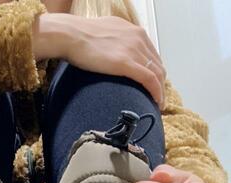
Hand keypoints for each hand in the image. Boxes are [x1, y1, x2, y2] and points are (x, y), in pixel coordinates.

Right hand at [32, 13, 165, 106]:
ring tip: (157, 104)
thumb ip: (114, 41)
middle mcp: (138, 38)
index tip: (153, 84)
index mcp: (134, 31)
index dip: (155, 71)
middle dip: (160, 82)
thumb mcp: (104, 32)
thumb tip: (110, 52)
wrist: (70, 35)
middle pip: (158, 64)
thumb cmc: (79, 35)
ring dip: (160, 90)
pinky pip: (150, 79)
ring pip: (157, 73)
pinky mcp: (126, 63)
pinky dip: (156, 92)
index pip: (152, 54)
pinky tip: (156, 102)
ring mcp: (134, 50)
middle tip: (157, 97)